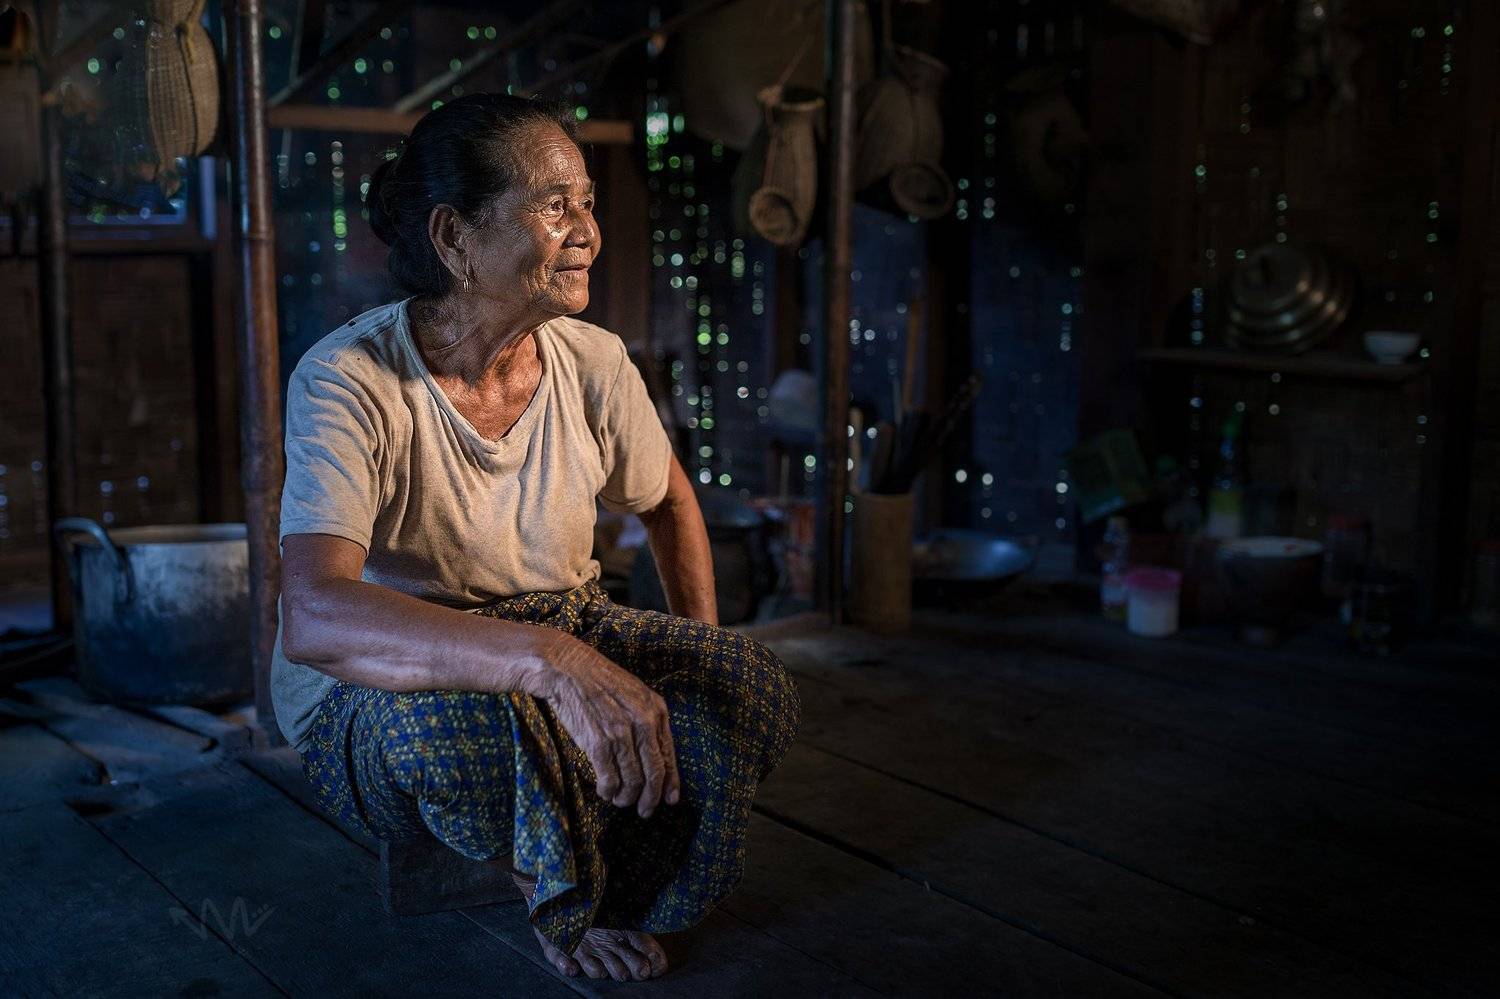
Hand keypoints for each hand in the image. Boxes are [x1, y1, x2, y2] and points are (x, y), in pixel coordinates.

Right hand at [539, 636, 680, 817]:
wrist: (566, 668)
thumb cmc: (598, 682)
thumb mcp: (634, 694)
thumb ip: (648, 722)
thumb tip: (655, 759)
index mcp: (656, 710)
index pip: (669, 755)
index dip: (670, 783)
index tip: (669, 800)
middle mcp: (643, 722)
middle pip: (655, 773)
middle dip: (651, 798)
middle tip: (644, 811)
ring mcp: (621, 733)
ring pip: (633, 781)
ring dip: (626, 798)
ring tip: (620, 801)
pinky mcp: (598, 743)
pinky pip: (610, 780)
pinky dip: (608, 791)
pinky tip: (604, 792)